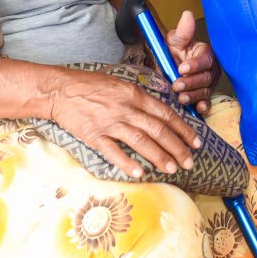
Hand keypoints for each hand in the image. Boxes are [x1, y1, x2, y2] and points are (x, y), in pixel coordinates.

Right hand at [51, 69, 201, 178]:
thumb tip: (160, 112)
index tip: (195, 142)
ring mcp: (110, 123)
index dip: (183, 129)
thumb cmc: (91, 86)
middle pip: (158, 130)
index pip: (166, 114)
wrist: (61, 90)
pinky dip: (127, 163)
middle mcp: (126, 108)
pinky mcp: (94, 135)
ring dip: (159, 157)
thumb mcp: (121, 84)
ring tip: (172, 169)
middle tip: (189, 162)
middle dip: (177, 148)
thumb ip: (140, 98)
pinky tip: (139, 173)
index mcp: (135, 94)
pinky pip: (113, 151)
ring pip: (141, 142)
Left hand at [166, 11, 219, 113]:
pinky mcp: (205, 97)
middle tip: (177, 84)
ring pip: (206, 91)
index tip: (182, 67)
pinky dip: (204, 107)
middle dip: (191, 82)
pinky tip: (198, 108)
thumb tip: (187, 15)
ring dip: (194, 95)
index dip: (195, 64)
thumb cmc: (173, 52)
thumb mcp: (174, 40)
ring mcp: (208, 84)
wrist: (166, 69)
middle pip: (206, 77)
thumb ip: (182, 31)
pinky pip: (208, 103)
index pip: (205, 58)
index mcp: (205, 53)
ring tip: (181, 98)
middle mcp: (211, 69)